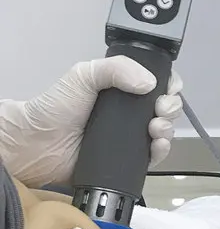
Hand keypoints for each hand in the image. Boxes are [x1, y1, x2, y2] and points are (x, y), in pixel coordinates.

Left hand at [0, 57, 182, 186]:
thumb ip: (116, 68)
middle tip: (160, 109)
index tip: (168, 90)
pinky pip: (154, 157)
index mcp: (125, 89)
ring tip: (155, 128)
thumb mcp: (84, 74)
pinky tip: (156, 145)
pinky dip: (162, 151)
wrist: (37, 143)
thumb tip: (149, 83)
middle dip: (172, 107)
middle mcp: (132, 112)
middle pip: (167, 108)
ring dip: (168, 129)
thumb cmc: (56, 107)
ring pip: (165, 132)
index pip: (159, 84)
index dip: (171, 86)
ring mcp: (131, 137)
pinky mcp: (128, 160)